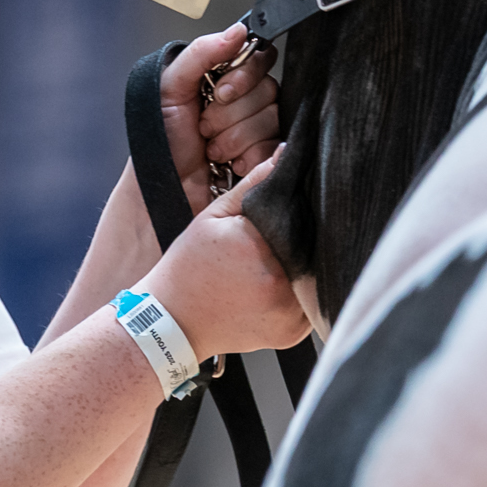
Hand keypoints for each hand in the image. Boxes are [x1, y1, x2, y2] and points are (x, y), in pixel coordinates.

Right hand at [139, 151, 309, 359]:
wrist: (173, 322)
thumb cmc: (188, 268)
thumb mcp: (213, 216)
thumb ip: (251, 183)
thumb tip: (284, 154)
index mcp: (260, 249)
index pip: (301, 214)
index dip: (299, 206)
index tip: (289, 205)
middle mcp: (281, 285)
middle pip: (312, 246)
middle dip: (302, 234)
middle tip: (281, 231)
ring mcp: (290, 315)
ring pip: (313, 274)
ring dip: (304, 262)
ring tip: (275, 257)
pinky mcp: (293, 332)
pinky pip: (308, 301)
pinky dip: (299, 289)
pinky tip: (274, 282)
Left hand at [159, 23, 279, 213]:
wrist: (162, 185)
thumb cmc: (161, 138)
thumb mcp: (169, 87)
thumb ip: (201, 53)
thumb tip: (238, 31)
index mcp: (225, 76)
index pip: (260, 59)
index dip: (244, 77)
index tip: (221, 92)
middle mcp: (246, 100)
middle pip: (268, 90)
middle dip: (230, 114)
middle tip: (204, 126)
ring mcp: (259, 129)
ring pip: (272, 119)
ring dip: (235, 138)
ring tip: (213, 148)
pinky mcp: (267, 157)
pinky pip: (276, 149)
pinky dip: (249, 157)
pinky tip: (230, 163)